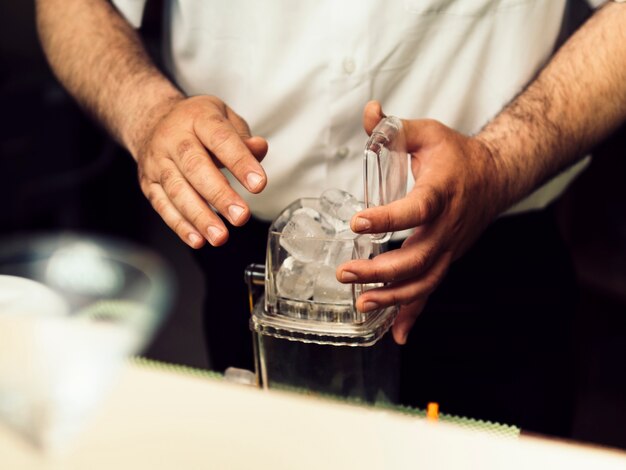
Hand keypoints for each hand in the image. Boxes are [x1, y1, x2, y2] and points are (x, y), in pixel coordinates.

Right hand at [135, 95, 267, 247]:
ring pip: (177, 190)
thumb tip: (259, 149)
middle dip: (219, 196)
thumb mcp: (223, 117)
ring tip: (220, 236)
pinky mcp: (149, 183)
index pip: (220, 139)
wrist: (151, 120)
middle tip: (240, 217)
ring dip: (199, 217)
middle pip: (195, 168)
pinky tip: (198, 239)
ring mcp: (157, 161)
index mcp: (197, 118)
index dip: (240, 162)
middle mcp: (173, 138)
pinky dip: (180, 225)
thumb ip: (243, 137)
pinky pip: (163, 206)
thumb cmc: (196, 123)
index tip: (258, 184)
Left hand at [338, 101, 503, 344]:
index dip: (388, 217)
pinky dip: (414, 314)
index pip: (416, 210)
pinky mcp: (447, 258)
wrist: (495, 177)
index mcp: (441, 191)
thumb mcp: (428, 134)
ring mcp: (449, 247)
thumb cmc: (457, 156)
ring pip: (425, 281)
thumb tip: (367, 111)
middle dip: (380, 271)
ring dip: (393, 297)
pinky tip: (396, 335)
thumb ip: (395, 127)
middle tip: (345, 273)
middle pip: (418, 258)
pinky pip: (431, 290)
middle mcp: (447, 226)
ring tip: (362, 303)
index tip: (358, 221)